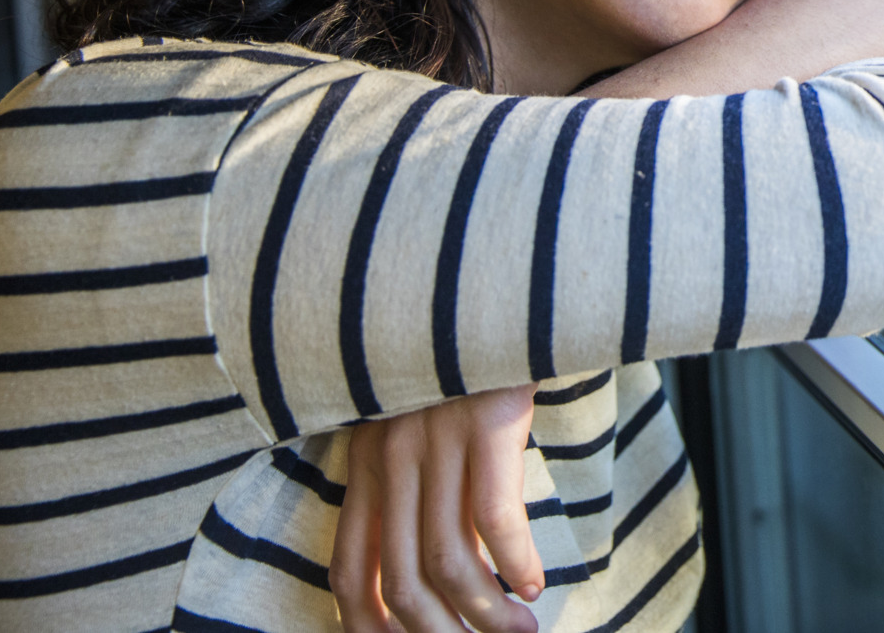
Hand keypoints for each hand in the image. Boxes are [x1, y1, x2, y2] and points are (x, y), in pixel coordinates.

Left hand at [331, 384, 543, 631]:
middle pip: (401, 581)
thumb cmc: (463, 367)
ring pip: (449, 560)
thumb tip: (431, 557)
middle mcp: (393, 456)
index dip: (365, 625)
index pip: (350, 569)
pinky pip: (495, 518)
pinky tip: (533, 584)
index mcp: (367, 461)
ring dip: (486, 612)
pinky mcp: (488, 423)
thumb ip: (410, 478)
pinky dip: (516, 563)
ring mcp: (438, 440)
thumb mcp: (414, 418)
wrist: (496, 285)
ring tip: (519, 629)